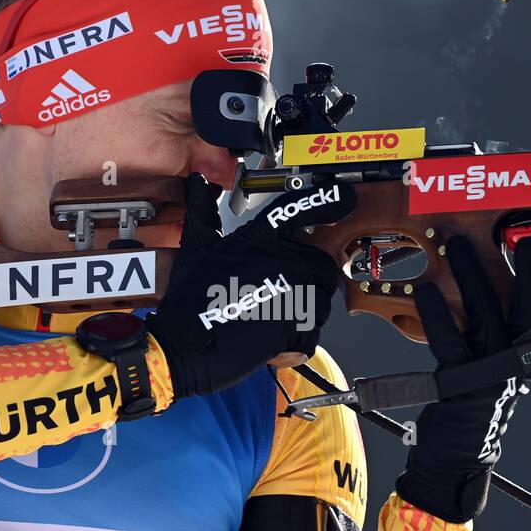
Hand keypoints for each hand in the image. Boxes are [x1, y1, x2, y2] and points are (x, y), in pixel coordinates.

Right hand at [148, 174, 356, 399]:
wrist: (186, 345)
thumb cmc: (189, 302)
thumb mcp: (196, 249)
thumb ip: (204, 215)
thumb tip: (198, 185)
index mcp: (258, 237)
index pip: (299, 209)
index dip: (326, 202)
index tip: (344, 199)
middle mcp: (281, 258)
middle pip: (323, 266)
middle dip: (313, 284)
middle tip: (288, 298)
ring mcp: (291, 290)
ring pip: (322, 303)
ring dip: (305, 317)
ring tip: (274, 321)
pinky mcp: (295, 323)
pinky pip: (313, 333)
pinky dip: (297, 344)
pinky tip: (273, 342)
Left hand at [395, 235, 530, 522]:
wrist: (458, 457)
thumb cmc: (480, 405)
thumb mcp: (505, 366)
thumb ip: (513, 332)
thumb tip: (517, 293)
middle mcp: (519, 364)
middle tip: (530, 243)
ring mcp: (491, 372)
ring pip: (487, 315)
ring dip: (472, 277)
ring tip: (461, 244)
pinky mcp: (460, 383)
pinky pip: (449, 342)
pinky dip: (437, 316)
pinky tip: (426, 290)